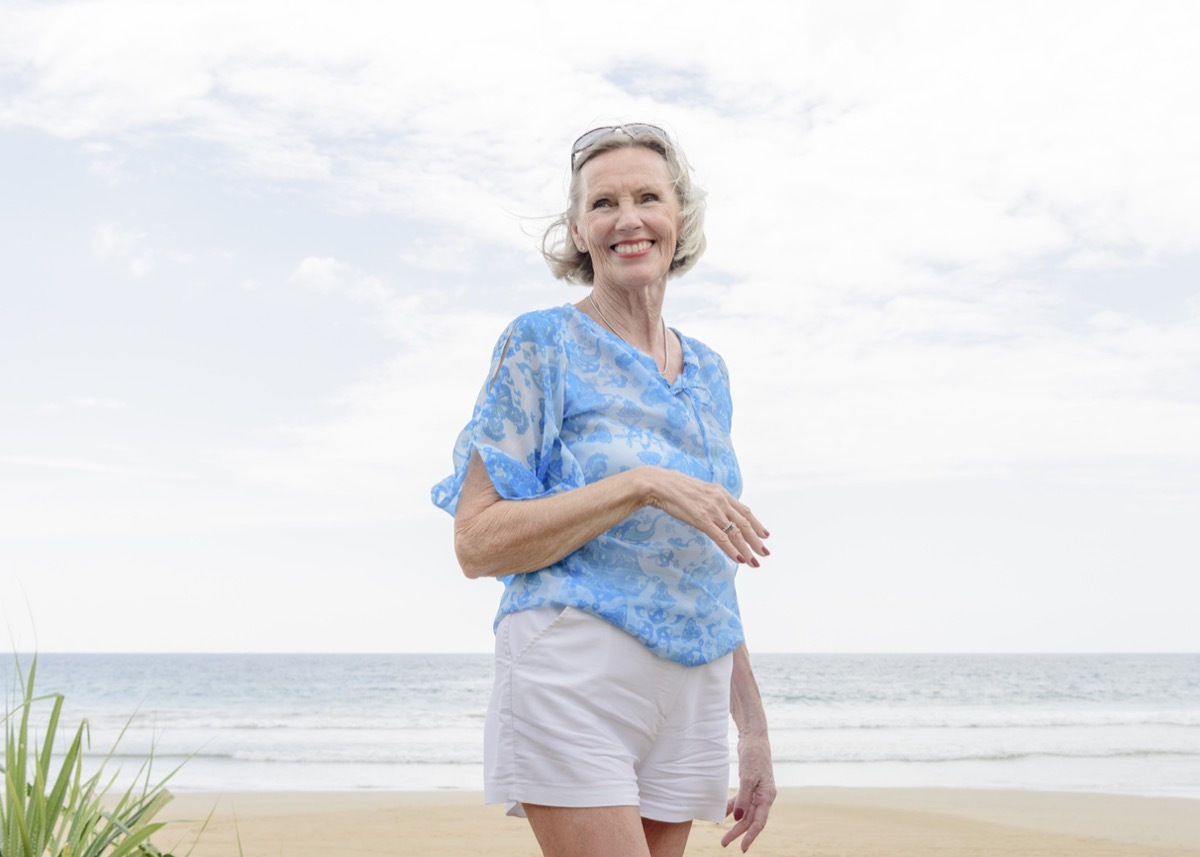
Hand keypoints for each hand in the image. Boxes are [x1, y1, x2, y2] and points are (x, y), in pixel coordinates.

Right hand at [641, 467, 769, 566]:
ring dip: (748, 549)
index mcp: (721, 493)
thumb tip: (717, 510)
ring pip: (736, 533)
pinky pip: (721, 538)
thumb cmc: (676, 488)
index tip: (765, 534)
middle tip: (765, 553)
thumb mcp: (700, 491)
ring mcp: (713, 511)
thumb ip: (712, 500)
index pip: (745, 511)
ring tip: (755, 562)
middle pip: (745, 524)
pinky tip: (739, 559)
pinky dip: (732, 550)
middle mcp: (721, 501)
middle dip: (756, 540)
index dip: (757, 524)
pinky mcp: (702, 519)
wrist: (661, 484)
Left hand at [721, 731, 775, 851]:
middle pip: (751, 820)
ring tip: (724, 835)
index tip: (743, 848)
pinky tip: (724, 816)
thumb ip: (743, 798)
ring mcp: (757, 791)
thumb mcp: (748, 778)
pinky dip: (733, 808)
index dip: (750, 836)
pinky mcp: (749, 785)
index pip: (759, 822)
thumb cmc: (754, 756)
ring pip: (746, 812)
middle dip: (738, 832)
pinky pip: (741, 801)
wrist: (754, 739)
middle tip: (724, 843)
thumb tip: (738, 819)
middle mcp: (763, 797)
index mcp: (767, 796)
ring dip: (735, 823)